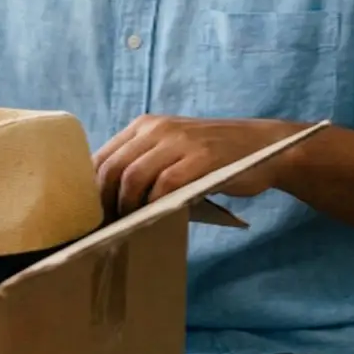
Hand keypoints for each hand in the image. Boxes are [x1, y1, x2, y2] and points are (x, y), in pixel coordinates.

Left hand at [92, 115, 302, 217]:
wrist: (264, 147)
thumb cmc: (214, 157)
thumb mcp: (172, 151)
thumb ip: (144, 165)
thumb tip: (108, 203)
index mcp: (145, 125)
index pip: (102, 156)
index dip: (90, 189)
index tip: (90, 216)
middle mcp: (157, 128)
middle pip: (112, 167)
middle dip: (104, 202)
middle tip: (107, 227)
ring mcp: (179, 141)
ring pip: (133, 176)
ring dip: (126, 206)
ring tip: (129, 225)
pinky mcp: (200, 158)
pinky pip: (165, 184)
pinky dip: (155, 205)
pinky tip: (155, 218)